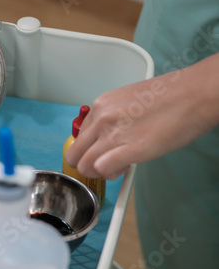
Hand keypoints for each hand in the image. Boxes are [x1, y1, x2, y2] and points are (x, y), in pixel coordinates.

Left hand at [65, 53, 218, 179]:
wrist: (194, 93)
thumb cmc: (169, 96)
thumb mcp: (127, 101)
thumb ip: (112, 119)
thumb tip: (107, 138)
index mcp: (100, 106)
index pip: (79, 137)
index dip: (90, 149)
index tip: (104, 151)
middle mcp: (101, 119)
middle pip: (74, 155)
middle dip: (87, 165)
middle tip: (107, 164)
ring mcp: (114, 134)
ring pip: (85, 166)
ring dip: (99, 173)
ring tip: (119, 166)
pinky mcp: (131, 149)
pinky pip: (103, 169)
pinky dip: (110, 174)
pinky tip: (124, 168)